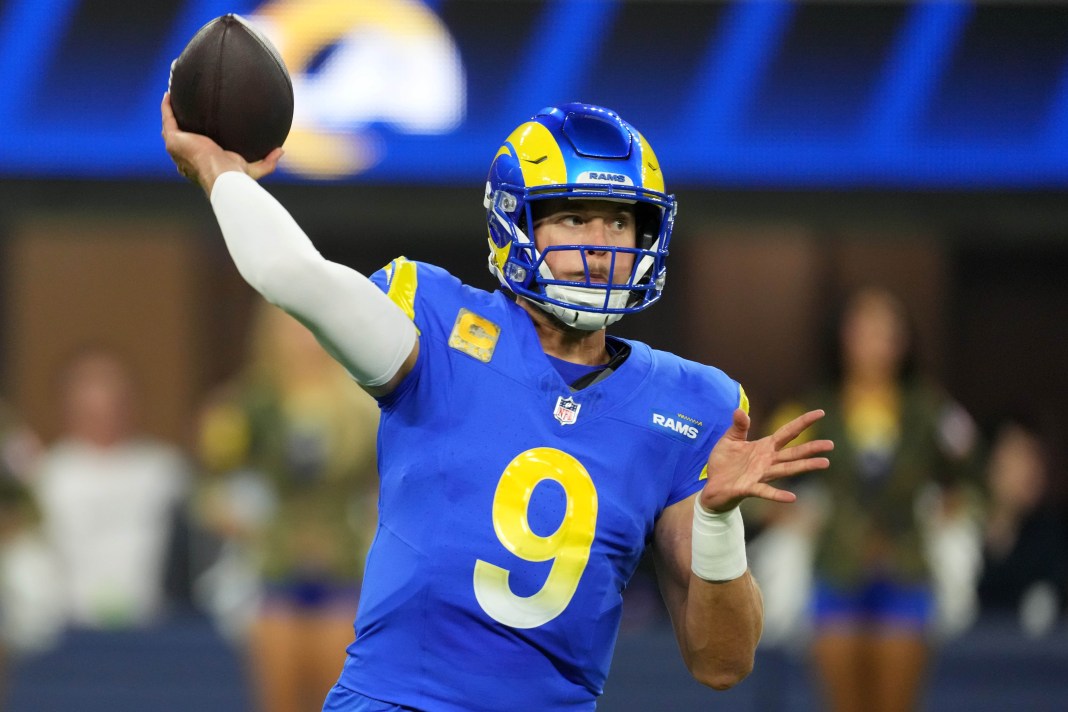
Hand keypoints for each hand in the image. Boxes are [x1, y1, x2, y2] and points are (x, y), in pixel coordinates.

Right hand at [161, 92, 282, 195]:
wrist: (222, 176)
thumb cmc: (235, 176)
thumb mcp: (253, 169)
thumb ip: (267, 162)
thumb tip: (280, 151)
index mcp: (200, 165)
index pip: (195, 151)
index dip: (195, 139)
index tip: (202, 126)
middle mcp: (185, 158)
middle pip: (180, 138)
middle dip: (180, 124)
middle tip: (185, 109)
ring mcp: (177, 149)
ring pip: (170, 127)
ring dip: (171, 112)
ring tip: (174, 97)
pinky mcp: (174, 140)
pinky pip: (167, 119)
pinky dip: (167, 106)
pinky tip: (170, 94)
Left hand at [699, 408, 831, 512]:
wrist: (713, 486)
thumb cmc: (724, 463)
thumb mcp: (729, 440)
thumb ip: (739, 426)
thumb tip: (740, 410)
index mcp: (765, 447)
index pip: (788, 432)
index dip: (803, 422)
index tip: (820, 413)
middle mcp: (767, 461)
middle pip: (794, 452)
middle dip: (812, 447)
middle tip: (831, 444)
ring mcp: (760, 474)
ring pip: (787, 469)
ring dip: (805, 466)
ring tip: (825, 463)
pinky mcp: (749, 487)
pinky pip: (766, 491)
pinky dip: (778, 494)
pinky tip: (792, 497)